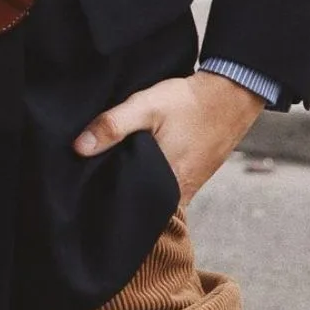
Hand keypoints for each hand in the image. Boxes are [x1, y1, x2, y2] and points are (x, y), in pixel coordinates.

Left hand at [73, 71, 266, 205]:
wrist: (230, 96)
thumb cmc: (188, 102)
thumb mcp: (145, 106)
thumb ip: (113, 126)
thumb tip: (79, 147)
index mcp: (164, 186)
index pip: (129, 212)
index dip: (108, 208)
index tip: (87, 202)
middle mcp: (178, 195)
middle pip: (139, 207)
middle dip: (118, 199)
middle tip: (91, 188)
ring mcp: (187, 189)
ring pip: (152, 199)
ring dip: (134, 189)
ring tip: (109, 177)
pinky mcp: (191, 179)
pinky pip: (165, 190)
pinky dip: (149, 182)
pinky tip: (136, 167)